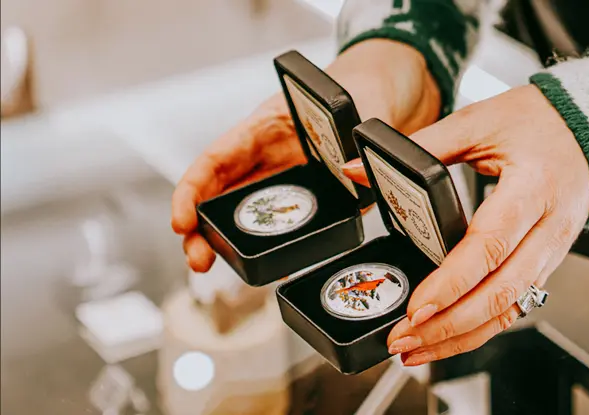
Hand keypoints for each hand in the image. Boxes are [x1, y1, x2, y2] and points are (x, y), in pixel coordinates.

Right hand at [171, 39, 440, 271]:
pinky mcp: (316, 201)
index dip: (194, 188)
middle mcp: (271, 156)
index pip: (219, 157)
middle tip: (197, 261)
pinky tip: (270, 270)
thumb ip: (355, 137)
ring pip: (248, 216)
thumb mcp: (359, 106)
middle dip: (202, 229)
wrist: (395, 94)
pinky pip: (288, 228)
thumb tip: (352, 171)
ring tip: (211, 268)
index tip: (181, 219)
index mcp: (269, 125)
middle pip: (224, 194)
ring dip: (228, 245)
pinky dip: (273, 250)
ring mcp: (290, 181)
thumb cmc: (367, 86)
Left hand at [342, 85, 588, 364]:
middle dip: (449, 325)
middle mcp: (549, 228)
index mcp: (534, 188)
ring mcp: (552, 251)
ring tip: (415, 350)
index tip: (416, 306)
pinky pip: (515, 305)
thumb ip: (420, 148)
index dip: (453, 283)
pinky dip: (480, 328)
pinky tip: (447, 337)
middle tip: (403, 339)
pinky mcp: (545, 262)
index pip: (491, 246)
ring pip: (510, 310)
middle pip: (502, 293)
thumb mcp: (479, 121)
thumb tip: (360, 169)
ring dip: (462, 337)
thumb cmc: (540, 120)